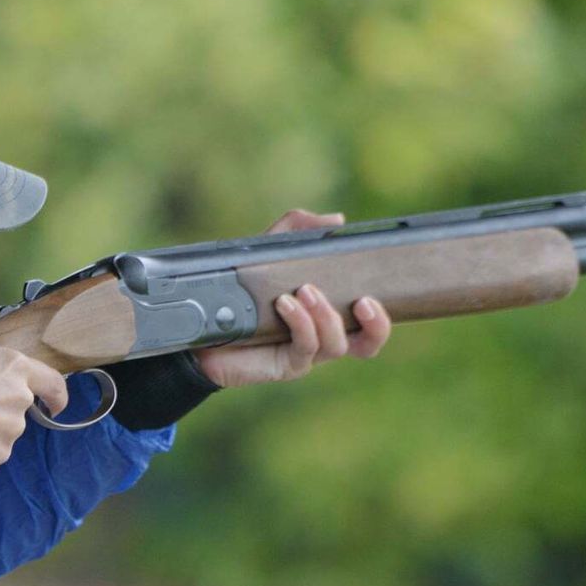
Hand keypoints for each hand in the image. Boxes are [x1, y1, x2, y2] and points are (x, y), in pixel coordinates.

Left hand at [193, 209, 391, 388]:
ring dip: (326, 316)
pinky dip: (301, 323)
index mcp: (329, 313)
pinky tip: (286, 304)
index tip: (375, 293)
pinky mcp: (285, 365)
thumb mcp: (269, 251)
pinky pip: (305, 349)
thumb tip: (337, 220)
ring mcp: (306, 354)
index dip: (382, 315)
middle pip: (368, 344)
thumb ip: (299, 230)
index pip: (370, 321)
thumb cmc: (242, 289)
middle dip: (375, 325)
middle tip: (364, 301)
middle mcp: (323, 336)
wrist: (203, 324)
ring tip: (306, 290)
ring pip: (337, 345)